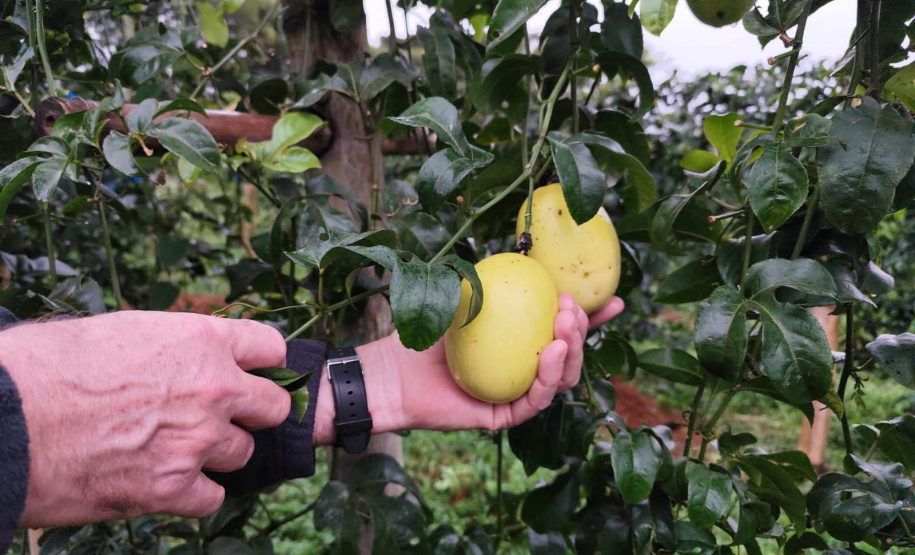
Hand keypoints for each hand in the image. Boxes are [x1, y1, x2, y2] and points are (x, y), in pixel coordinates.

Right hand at [0, 312, 289, 526]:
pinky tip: (163, 481)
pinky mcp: (172, 487)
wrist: (5, 415)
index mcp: (202, 339)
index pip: (271, 348)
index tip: (252, 371)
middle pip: (273, 407)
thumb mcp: (125, 331)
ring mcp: (197, 440)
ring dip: (215, 453)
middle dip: (251, 412)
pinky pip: (212, 496)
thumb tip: (189, 359)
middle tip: (219, 416)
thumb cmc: (48, 365)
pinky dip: (193, 493)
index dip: (262, 362)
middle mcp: (213, 388)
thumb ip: (175, 347)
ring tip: (172, 447)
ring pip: (241, 453)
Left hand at [313, 295, 623, 442]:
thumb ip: (499, 282)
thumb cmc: (424, 330)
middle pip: (568, 358)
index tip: (614, 301)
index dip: (591, 320)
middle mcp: (521, 371)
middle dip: (582, 332)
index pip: (563, 332)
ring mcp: (513, 395)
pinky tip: (550, 350)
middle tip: (573, 306)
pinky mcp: (501, 416)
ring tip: (565, 326)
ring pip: (560, 381)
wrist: (390, 368)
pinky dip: (548, 376)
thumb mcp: (468, 296)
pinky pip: (534, 400)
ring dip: (570, 352)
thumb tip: (528, 251)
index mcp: (520, 346)